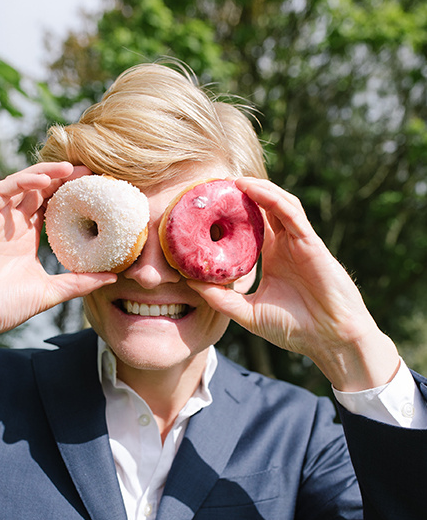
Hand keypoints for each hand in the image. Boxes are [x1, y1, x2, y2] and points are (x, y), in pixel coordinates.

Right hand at [0, 163, 115, 365]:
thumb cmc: (2, 308)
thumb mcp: (49, 293)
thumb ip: (79, 283)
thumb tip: (113, 277)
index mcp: (28, 239)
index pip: (53, 208)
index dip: (73, 196)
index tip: (98, 190)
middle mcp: (13, 226)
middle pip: (40, 191)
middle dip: (64, 179)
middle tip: (90, 172)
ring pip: (22, 185)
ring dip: (45, 174)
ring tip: (70, 169)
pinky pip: (1, 190)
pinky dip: (21, 182)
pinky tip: (41, 180)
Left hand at [189, 177, 399, 390]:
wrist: (328, 339)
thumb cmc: (294, 328)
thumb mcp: (248, 314)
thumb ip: (222, 299)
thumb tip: (190, 283)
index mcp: (271, 258)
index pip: (249, 228)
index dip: (230, 216)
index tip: (204, 208)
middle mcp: (284, 245)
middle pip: (262, 209)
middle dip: (241, 195)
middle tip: (214, 185)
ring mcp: (298, 241)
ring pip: (277, 203)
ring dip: (256, 188)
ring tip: (230, 180)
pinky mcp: (310, 241)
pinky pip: (289, 212)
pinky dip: (271, 197)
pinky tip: (251, 188)